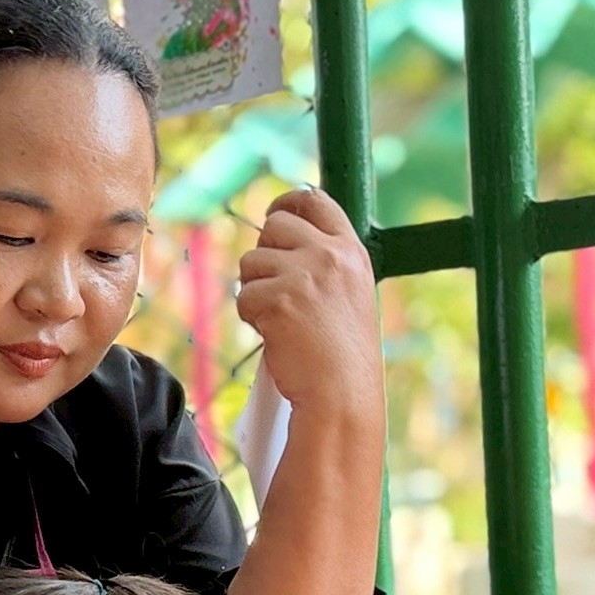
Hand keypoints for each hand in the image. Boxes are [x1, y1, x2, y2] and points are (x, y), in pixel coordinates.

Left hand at [235, 188, 385, 417]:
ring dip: (255, 290)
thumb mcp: (348, 293)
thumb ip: (324, 262)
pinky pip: (243, 297)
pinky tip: (275, 336)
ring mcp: (305, 275)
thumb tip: (279, 233)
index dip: (286, 203)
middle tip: (273, 288)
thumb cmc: (342, 354)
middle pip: (274, 225)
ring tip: (280, 320)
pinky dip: (251, 317)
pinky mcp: (279, 299)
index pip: (314, 200)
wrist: (341, 393)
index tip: (274, 215)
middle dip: (264, 254)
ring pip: (251, 261)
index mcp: (351, 251)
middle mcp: (330, 255)